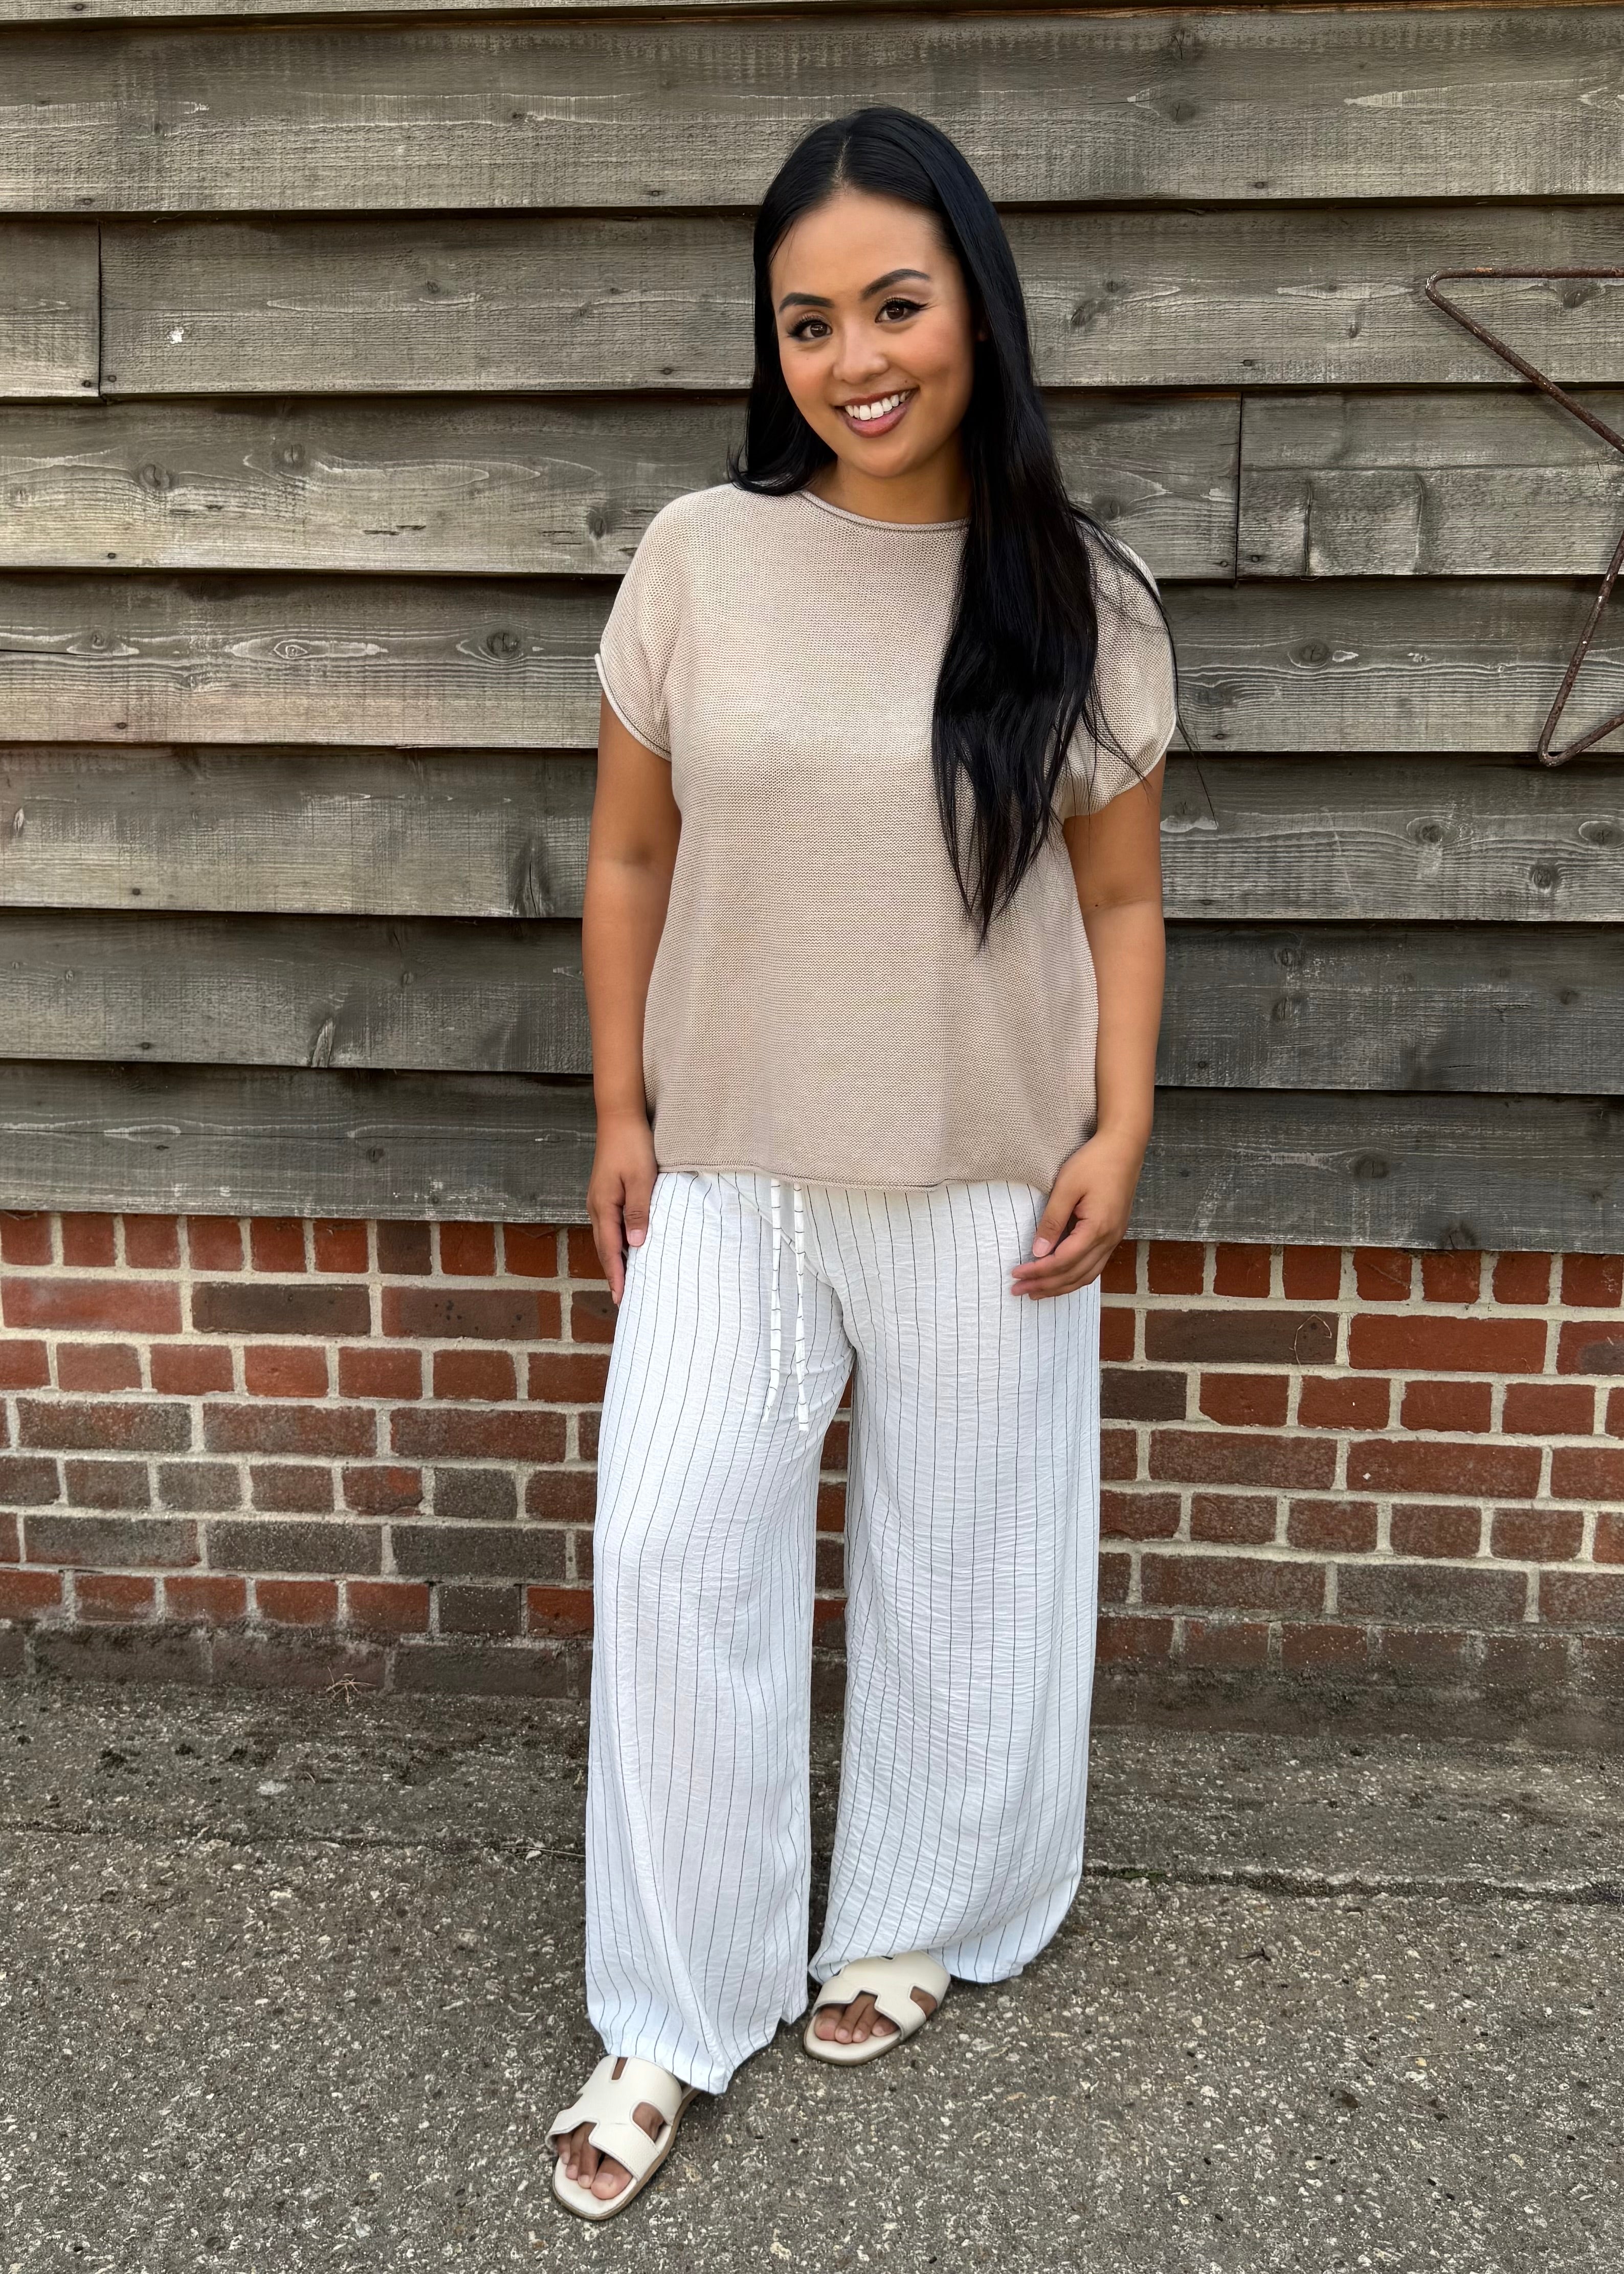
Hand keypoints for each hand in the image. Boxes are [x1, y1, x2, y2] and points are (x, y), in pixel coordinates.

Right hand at [587, 1112, 657, 1305]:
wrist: (619, 1118)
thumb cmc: (632, 1146)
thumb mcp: (642, 1179)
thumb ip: (639, 1212)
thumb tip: (636, 1245)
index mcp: (604, 1207)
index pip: (610, 1249)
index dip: (617, 1275)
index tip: (621, 1298)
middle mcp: (596, 1207)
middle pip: (603, 1248)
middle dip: (613, 1273)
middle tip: (622, 1297)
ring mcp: (599, 1200)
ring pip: (605, 1237)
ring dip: (613, 1259)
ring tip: (624, 1279)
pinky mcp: (605, 1193)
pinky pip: (609, 1225)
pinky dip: (615, 1242)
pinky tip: (625, 1247)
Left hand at [1009, 1130, 1144, 1298]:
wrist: (1125, 1148)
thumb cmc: (1094, 1162)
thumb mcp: (1066, 1187)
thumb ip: (1052, 1221)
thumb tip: (1038, 1251)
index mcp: (1097, 1228)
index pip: (1063, 1261)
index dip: (1038, 1271)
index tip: (1016, 1274)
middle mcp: (1109, 1239)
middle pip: (1074, 1274)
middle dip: (1045, 1285)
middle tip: (1018, 1290)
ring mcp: (1114, 1238)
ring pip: (1087, 1275)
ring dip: (1060, 1286)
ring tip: (1036, 1292)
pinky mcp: (1113, 1234)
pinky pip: (1094, 1265)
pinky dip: (1075, 1276)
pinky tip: (1061, 1278)